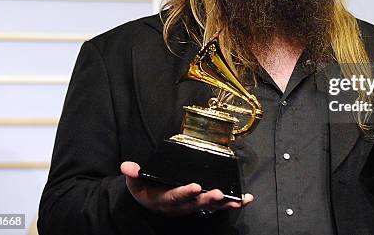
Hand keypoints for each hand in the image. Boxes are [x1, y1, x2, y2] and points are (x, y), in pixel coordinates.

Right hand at [120, 161, 253, 216]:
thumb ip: (133, 175)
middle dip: (208, 200)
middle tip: (218, 194)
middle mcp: (181, 206)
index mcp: (165, 199)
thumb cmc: (145, 190)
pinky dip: (233, 203)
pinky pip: (219, 205)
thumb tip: (127, 166)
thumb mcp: (135, 184)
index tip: (194, 187)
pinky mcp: (202, 205)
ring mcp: (193, 206)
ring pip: (210, 207)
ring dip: (225, 204)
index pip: (175, 196)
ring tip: (238, 201)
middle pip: (196, 204)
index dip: (185, 193)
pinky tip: (246, 199)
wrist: (151, 204)